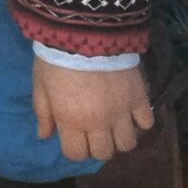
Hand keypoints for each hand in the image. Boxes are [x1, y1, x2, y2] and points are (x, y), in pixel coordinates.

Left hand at [34, 56, 154, 163]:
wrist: (85, 32)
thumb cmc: (55, 58)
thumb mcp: (40, 85)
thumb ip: (43, 113)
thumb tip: (45, 137)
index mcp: (71, 122)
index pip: (76, 155)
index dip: (74, 149)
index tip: (73, 137)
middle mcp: (99, 124)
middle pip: (104, 154)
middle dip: (96, 145)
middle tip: (93, 130)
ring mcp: (122, 113)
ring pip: (128, 145)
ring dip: (119, 138)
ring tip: (114, 124)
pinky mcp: (139, 98)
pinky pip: (147, 123)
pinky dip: (140, 121)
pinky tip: (131, 111)